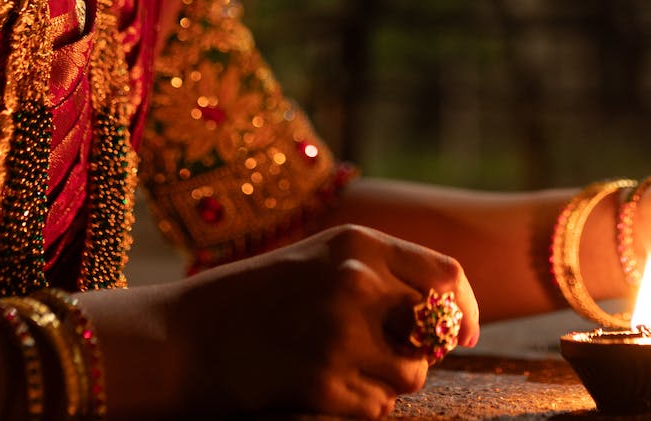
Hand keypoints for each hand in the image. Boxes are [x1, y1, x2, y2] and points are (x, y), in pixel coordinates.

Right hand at [159, 224, 479, 418]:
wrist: (185, 338)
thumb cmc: (257, 299)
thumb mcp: (321, 261)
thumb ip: (382, 276)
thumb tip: (450, 320)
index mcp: (358, 244)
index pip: (447, 276)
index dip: (464, 309)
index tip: (465, 332)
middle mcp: (356, 282)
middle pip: (434, 331)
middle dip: (419, 350)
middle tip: (379, 353)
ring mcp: (340, 334)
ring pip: (411, 374)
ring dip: (388, 380)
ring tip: (340, 367)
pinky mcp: (324, 384)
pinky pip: (377, 406)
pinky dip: (359, 405)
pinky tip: (320, 386)